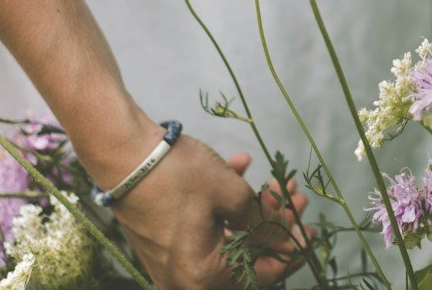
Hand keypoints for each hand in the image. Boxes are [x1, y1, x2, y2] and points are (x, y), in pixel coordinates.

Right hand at [99, 127, 311, 289]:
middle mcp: (186, 279)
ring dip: (250, 210)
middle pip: (244, 256)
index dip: (290, 249)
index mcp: (203, 277)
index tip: (309, 228)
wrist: (122, 154)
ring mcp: (173, 263)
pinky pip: (204, 230)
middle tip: (292, 195)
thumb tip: (284, 239)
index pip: (262, 274)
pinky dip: (223, 205)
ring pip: (226, 239)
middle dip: (271, 222)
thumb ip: (262, 222)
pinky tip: (239, 167)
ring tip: (272, 181)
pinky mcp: (164, 244)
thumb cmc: (176, 175)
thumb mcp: (231, 194)